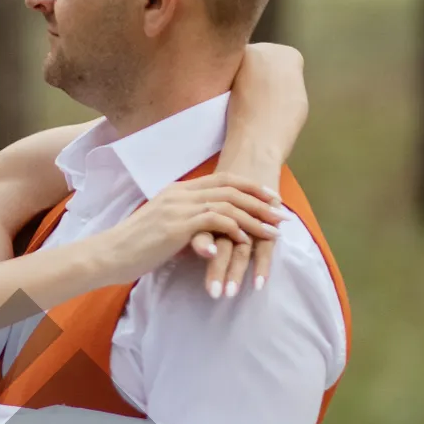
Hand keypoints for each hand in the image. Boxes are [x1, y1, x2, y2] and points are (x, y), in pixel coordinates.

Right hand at [103, 175, 284, 286]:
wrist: (109, 253)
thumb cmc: (132, 247)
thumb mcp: (162, 228)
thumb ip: (184, 223)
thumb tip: (202, 234)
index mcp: (177, 190)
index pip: (222, 180)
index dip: (249, 187)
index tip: (269, 197)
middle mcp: (180, 193)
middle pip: (231, 188)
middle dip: (260, 200)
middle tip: (281, 212)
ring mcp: (179, 207)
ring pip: (229, 205)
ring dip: (255, 217)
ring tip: (274, 230)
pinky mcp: (178, 226)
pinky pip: (217, 222)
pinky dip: (237, 230)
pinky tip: (248, 241)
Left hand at [192, 42, 306, 296]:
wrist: (262, 126)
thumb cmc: (234, 159)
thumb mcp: (207, 183)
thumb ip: (189, 203)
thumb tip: (157, 223)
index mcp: (209, 196)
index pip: (195, 227)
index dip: (183, 250)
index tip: (169, 273)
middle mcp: (228, 203)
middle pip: (217, 240)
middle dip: (212, 269)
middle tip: (203, 296)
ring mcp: (249, 206)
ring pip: (239, 244)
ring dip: (232, 271)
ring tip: (225, 296)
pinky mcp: (267, 209)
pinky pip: (264, 238)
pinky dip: (260, 261)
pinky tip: (258, 283)